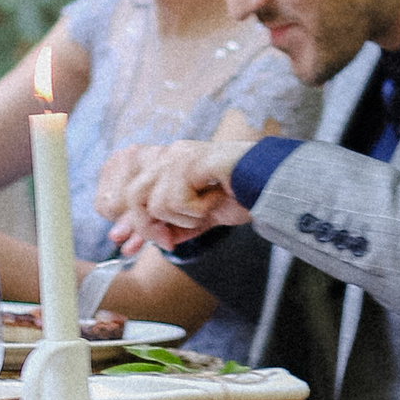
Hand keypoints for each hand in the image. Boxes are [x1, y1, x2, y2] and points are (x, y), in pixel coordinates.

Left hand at [105, 126, 258, 250]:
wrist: (275, 184)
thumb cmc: (242, 197)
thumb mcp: (198, 219)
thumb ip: (168, 228)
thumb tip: (131, 244)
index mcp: (169, 165)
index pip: (132, 192)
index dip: (129, 220)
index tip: (125, 245)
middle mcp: (170, 154)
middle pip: (133, 196)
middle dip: (146, 227)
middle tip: (170, 242)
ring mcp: (179, 154)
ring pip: (154, 202)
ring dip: (181, 218)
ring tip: (205, 209)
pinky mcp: (190, 160)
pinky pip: (174, 200)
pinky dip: (195, 211)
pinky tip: (214, 199)